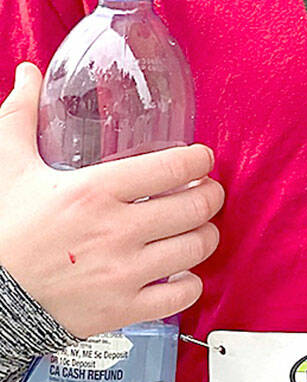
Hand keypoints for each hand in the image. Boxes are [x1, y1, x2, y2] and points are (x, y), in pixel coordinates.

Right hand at [0, 63, 223, 335]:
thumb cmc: (2, 229)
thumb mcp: (9, 166)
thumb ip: (20, 115)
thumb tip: (27, 72)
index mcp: (95, 190)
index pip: (175, 166)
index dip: (199, 160)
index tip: (200, 160)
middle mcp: (117, 231)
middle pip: (197, 206)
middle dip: (210, 195)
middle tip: (206, 192)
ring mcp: (123, 273)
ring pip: (197, 248)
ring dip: (204, 234)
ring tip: (196, 228)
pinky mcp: (123, 309)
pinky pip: (183, 295)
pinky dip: (190, 282)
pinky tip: (180, 272)